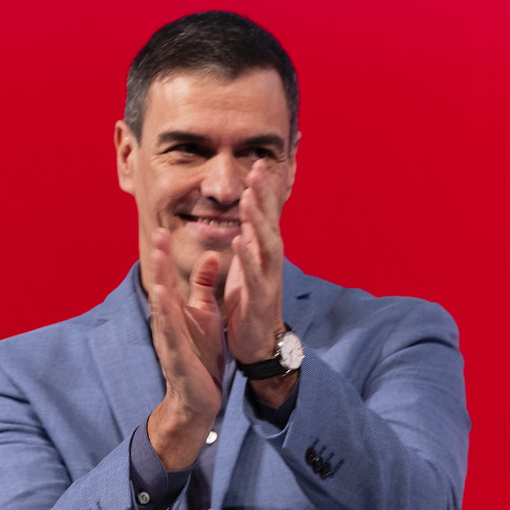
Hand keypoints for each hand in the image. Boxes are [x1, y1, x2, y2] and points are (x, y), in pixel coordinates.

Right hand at [147, 229, 223, 468]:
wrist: (200, 398)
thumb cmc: (201, 355)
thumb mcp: (205, 315)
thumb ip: (204, 287)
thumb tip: (210, 256)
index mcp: (176, 312)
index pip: (169, 278)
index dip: (165, 255)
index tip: (163, 228)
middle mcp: (167, 323)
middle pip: (160, 287)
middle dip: (158, 262)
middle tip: (156, 233)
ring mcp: (169, 340)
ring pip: (162, 308)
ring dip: (158, 282)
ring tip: (156, 259)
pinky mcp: (176, 357)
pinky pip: (170, 333)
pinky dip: (166, 316)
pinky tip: (163, 299)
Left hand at [226, 160, 295, 405]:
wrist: (259, 346)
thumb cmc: (250, 305)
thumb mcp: (248, 267)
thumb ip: (249, 241)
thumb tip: (249, 214)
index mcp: (264, 255)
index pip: (265, 217)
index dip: (262, 192)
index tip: (256, 164)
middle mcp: (270, 263)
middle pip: (270, 223)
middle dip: (264, 196)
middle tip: (258, 168)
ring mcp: (268, 280)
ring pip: (266, 245)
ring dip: (258, 221)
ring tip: (249, 198)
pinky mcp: (261, 300)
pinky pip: (254, 276)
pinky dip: (247, 258)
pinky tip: (239, 241)